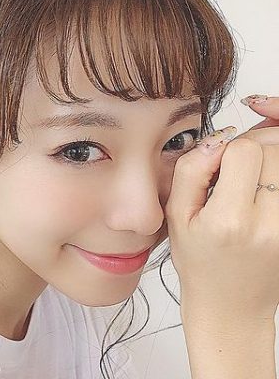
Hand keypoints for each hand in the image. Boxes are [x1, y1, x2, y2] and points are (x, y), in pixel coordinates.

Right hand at [164, 95, 278, 322]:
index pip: (244, 151)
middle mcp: (269, 224)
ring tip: (252, 170)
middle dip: (255, 146)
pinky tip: (265, 178)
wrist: (230, 304)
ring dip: (271, 157)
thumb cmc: (199, 262)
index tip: (217, 161)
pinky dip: (278, 174)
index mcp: (230, 220)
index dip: (229, 146)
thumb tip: (215, 140)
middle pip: (274, 151)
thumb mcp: (177, 216)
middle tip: (236, 161)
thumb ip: (190, 171)